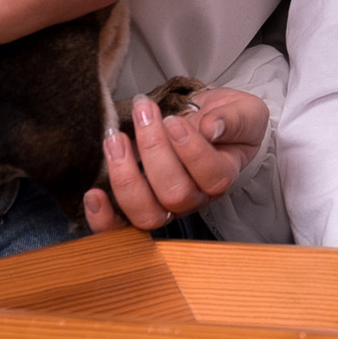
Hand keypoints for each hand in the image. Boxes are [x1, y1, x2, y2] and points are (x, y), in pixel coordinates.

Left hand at [82, 87, 268, 230]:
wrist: (208, 121)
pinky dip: (104, 217)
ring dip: (125, 176)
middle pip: (174, 194)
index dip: (190, 150)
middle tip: (143, 113)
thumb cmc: (226, 120)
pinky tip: (93, 193)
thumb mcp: (243, 111)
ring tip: (115, 138)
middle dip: (153, 150)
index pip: (211, 176)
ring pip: (146, 213)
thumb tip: (212, 128)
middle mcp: (194, 199)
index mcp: (222, 177)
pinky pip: (120, 227)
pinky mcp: (138, 206)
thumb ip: (233, 120)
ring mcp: (165, 207)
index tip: (174, 120)